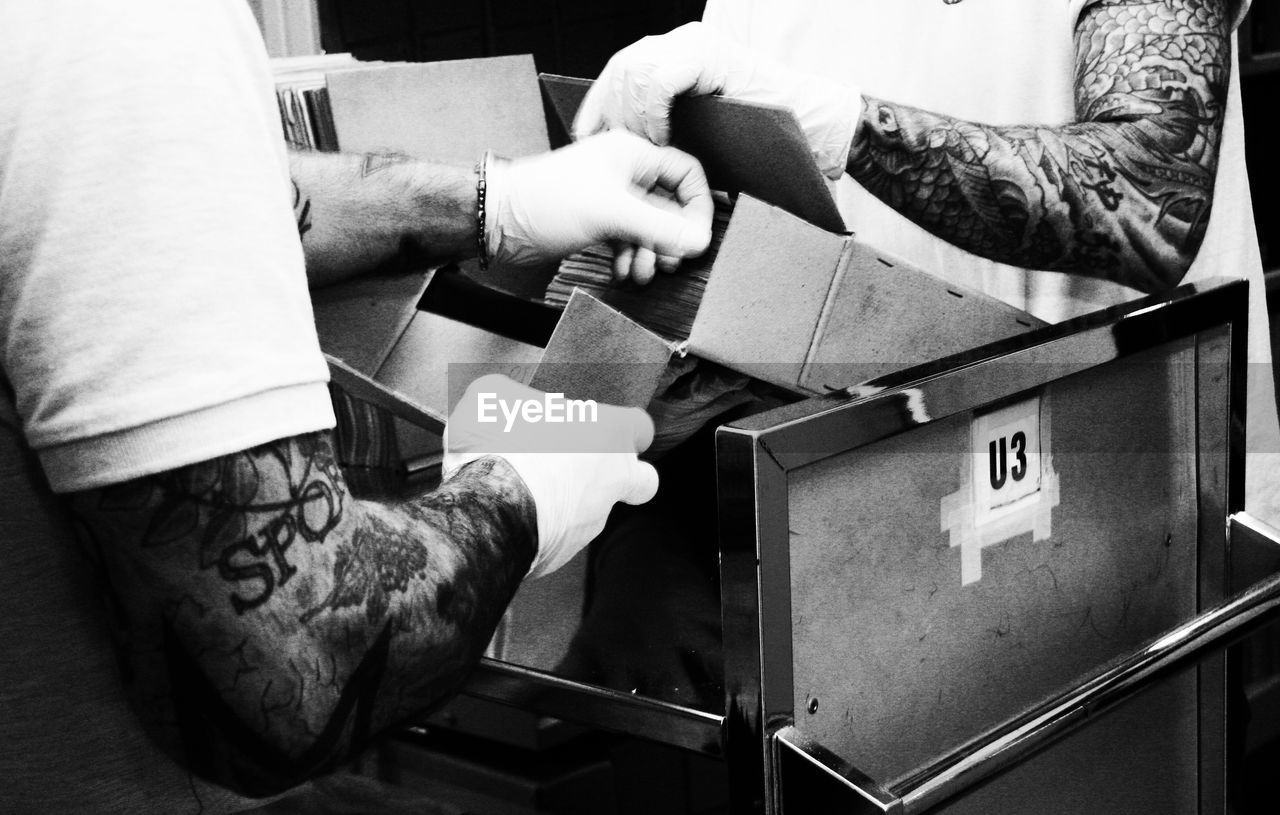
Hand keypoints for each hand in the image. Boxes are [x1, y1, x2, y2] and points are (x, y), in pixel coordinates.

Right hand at [443, 374, 659, 578]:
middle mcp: (613, 480)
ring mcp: (591, 521)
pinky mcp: (562, 555)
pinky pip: (555, 539)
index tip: (602, 429)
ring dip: (564, 502)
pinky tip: (508, 515)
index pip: (639, 428)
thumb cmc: (503, 447)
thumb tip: (504, 404)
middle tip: (586, 469)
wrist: (489, 510)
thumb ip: (514, 397)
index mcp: (609, 433)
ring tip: (520, 489)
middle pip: (639, 480)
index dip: (621, 428)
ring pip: (591, 511)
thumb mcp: (494, 395)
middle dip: (621, 477)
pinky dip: (537, 528)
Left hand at [484, 130, 712, 283]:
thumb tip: (700, 240)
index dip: (698, 206)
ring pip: (649, 229)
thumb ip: (660, 227)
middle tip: (669, 262)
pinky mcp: (598, 221)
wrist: (499, 221)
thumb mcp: (612, 213)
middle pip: (670, 206)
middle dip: (671, 239)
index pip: (686, 173)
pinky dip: (631, 258)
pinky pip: (628, 240)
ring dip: (650, 254)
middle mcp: (626, 173)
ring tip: (642, 273)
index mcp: (633, 155)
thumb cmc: (546, 201)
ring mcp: (612, 199)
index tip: (696, 237)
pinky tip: (624, 272)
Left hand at [573, 22, 860, 179]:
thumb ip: (662, 126)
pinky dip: (652, 112)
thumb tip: (619, 145)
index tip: (588, 139)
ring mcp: (693, 42)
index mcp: (673, 55)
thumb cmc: (756, 138)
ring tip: (643, 148)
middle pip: (621, 69)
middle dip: (610, 112)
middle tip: (614, 150)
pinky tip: (660, 137)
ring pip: (633, 71)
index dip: (598, 105)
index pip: (619, 72)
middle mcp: (679, 42)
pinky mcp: (706, 52)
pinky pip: (659, 80)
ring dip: (631, 116)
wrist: (808, 129)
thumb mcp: (696, 132)